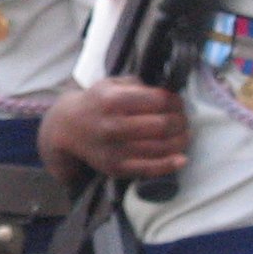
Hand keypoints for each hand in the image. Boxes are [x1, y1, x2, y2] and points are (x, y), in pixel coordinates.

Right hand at [41, 78, 186, 183]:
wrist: (68, 127)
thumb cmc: (96, 102)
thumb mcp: (112, 84)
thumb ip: (139, 86)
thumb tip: (169, 93)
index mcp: (114, 100)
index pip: (159, 100)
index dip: (175, 101)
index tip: (178, 102)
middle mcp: (114, 125)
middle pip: (163, 125)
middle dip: (181, 121)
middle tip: (183, 119)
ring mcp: (115, 149)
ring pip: (161, 147)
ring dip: (180, 141)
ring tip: (184, 134)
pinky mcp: (116, 167)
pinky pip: (149, 169)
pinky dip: (170, 165)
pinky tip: (182, 159)